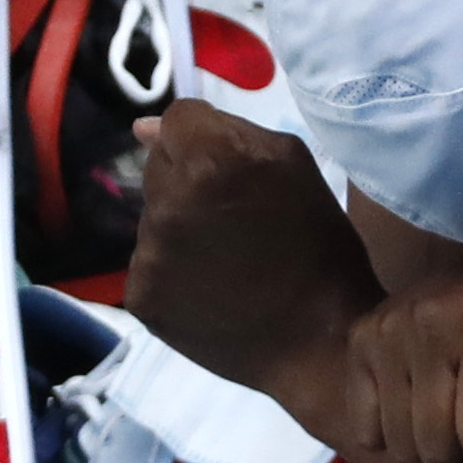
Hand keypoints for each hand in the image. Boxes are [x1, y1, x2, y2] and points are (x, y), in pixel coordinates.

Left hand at [125, 104, 380, 417]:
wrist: (322, 343)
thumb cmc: (320, 248)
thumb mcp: (294, 166)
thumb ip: (224, 130)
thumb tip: (144, 128)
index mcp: (210, 158)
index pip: (180, 119)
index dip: (211, 140)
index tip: (238, 173)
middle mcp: (168, 202)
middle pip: (161, 167)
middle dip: (191, 182)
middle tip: (239, 223)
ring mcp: (149, 253)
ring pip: (154, 218)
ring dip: (182, 229)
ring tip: (229, 263)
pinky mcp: (141, 296)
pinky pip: (150, 265)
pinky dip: (174, 273)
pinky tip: (211, 291)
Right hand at [347, 255, 462, 462]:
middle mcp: (435, 323)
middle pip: (435, 447)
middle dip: (462, 447)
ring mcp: (390, 325)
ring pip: (398, 444)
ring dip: (427, 443)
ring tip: (450, 405)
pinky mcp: (362, 334)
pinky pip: (364, 424)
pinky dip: (391, 430)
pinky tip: (415, 401)